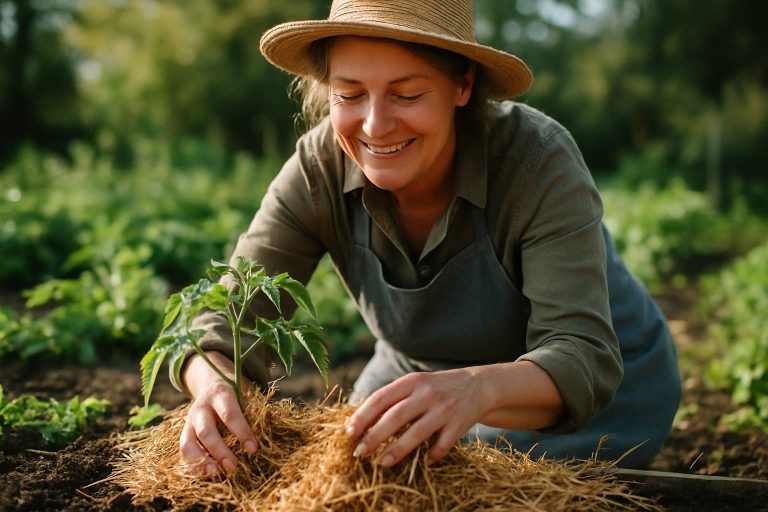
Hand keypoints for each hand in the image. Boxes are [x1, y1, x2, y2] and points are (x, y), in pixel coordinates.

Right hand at [179, 351, 257, 475]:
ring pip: (188, 442)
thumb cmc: (236, 391)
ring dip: (200, 460)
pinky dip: (191, 464)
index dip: (241, 432)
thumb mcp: (245, 392)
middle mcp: (202, 407)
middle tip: (232, 466)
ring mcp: (190, 420)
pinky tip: (203, 474)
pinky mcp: (185, 431)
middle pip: (206, 430)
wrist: (210, 380)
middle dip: (219, 450)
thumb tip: (269, 434)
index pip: (230, 414)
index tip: (252, 449)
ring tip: (215, 473)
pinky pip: (183, 450)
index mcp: (221, 394)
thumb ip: (254, 410)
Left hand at [344, 367, 490, 467]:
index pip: (381, 398)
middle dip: (375, 436)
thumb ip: (393, 398)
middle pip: (396, 416)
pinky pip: (443, 444)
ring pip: (418, 431)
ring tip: (383, 462)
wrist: (477, 384)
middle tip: (359, 452)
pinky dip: (433, 455)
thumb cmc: (436, 388)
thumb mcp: (415, 384)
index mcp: (411, 382)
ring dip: (398, 449)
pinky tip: (425, 462)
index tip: (349, 433)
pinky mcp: (459, 423)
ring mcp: (444, 408)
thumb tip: (360, 420)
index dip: (363, 416)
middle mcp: (427, 393)